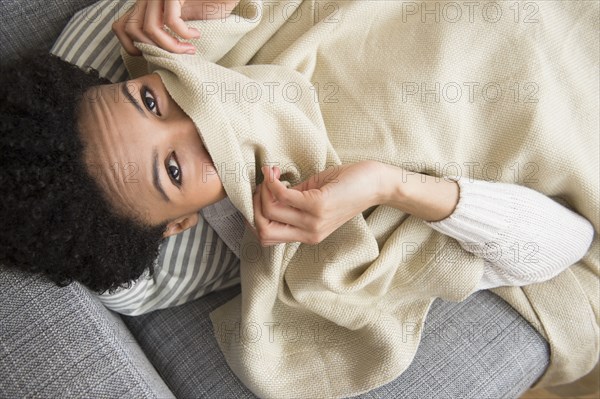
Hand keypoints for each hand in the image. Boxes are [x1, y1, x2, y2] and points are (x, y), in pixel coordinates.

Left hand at [112, 0, 240, 55]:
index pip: (121, 26)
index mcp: (146, 4)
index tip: (151, 56)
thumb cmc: (210, 5)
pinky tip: (196, 34)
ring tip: (188, 50)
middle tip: (174, 56)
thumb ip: (164, 32)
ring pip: (150, 28)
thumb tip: (152, 55)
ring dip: (171, 46)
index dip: (130, 46)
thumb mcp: (182, 21)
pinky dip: (184, 33)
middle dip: (153, 49)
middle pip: (132, 29)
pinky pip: (171, 20)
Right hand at [249, 161, 385, 245]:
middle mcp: (310, 233)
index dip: (257, 215)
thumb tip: (270, 191)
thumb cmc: (349, 186)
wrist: (376, 184)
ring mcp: (314, 221)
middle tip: (262, 186)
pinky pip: (282, 196)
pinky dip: (272, 182)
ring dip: (263, 189)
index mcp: (308, 235)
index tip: (262, 193)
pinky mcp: (318, 205)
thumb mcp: (315, 197)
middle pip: (263, 230)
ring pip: (269, 211)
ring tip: (271, 174)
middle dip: (255, 206)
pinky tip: (275, 172)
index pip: (267, 238)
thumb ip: (294, 200)